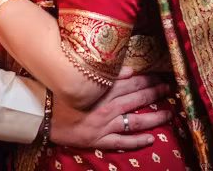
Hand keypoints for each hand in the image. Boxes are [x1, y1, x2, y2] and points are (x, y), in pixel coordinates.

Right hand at [48, 71, 173, 149]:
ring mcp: (105, 125)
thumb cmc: (60, 91)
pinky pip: (122, 142)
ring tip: (168, 114)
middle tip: (169, 91)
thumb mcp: (82, 78)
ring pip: (135, 121)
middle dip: (155, 94)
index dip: (148, 79)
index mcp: (104, 89)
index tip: (160, 77)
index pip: (132, 83)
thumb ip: (108, 74)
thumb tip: (131, 70)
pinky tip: (151, 139)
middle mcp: (108, 107)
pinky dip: (137, 141)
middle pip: (137, 99)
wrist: (43, 113)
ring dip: (154, 117)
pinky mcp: (99, 139)